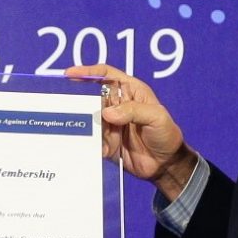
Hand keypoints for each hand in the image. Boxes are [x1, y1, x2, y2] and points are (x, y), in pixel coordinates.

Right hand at [66, 65, 195, 202]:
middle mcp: (117, 105)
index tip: (70, 74)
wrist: (166, 165)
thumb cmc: (167, 135)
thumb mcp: (156, 117)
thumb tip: (107, 113)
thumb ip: (133, 111)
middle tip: (70, 106)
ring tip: (89, 131)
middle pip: (93, 96)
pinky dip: (93, 143)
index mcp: (130, 91)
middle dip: (82, 100)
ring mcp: (110, 124)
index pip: (106, 75)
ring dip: (88, 125)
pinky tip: (101, 149)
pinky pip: (92, 139)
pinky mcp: (106, 141)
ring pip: (90, 119)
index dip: (88, 72)